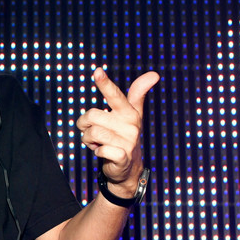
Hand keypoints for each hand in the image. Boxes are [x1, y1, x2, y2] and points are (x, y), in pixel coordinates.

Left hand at [76, 67, 158, 196]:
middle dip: (85, 124)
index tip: (97, 71)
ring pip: (92, 132)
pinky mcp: (122, 156)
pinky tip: (102, 152)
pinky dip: (96, 151)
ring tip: (97, 142)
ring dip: (88, 139)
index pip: (115, 95)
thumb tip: (154, 74)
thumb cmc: (123, 137)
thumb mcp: (130, 114)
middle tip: (93, 131)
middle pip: (92, 115)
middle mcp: (130, 125)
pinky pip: (100, 149)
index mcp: (129, 112)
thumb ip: (138, 94)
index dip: (105, 83)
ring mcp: (128, 141)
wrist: (128, 168)